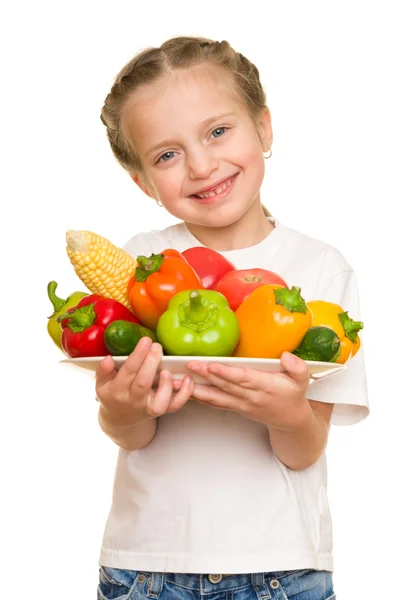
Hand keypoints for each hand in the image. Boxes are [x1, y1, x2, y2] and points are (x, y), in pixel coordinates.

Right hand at [95, 337, 193, 426]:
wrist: (121, 420)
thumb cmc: (113, 395)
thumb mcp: (102, 384)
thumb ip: (103, 371)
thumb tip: (108, 359)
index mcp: (117, 390)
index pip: (128, 371)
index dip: (138, 356)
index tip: (145, 340)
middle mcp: (133, 400)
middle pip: (143, 383)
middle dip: (151, 363)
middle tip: (157, 346)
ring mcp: (148, 407)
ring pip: (160, 400)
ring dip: (166, 384)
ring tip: (166, 368)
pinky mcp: (161, 410)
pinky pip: (175, 405)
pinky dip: (184, 394)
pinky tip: (187, 379)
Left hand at [174, 352, 310, 429]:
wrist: (291, 419)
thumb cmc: (294, 394)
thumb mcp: (302, 380)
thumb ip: (297, 367)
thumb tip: (286, 356)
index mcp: (265, 386)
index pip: (242, 379)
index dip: (226, 373)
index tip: (211, 365)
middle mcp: (250, 397)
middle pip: (224, 386)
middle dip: (204, 376)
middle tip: (188, 365)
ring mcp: (241, 404)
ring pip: (215, 396)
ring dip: (195, 389)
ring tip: (178, 381)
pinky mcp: (235, 408)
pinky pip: (215, 403)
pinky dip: (200, 397)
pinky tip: (185, 390)